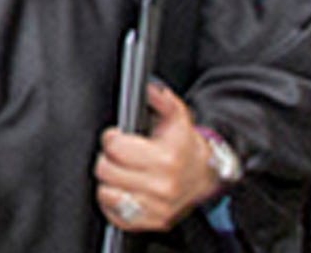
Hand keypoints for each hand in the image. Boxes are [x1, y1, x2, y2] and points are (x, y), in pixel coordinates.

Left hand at [94, 83, 220, 233]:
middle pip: (106, 170)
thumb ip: (162, 100)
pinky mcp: (152, 222)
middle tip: (121, 156)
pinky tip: (124, 190)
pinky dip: (114, 202)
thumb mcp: (176, 117)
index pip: (115, 147)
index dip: (113, 138)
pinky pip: (114, 215)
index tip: (119, 137)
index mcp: (165, 159)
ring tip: (123, 172)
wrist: (205, 175)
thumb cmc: (184, 147)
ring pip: (106, 192)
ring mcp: (157, 208)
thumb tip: (150, 89)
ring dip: (110, 181)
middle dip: (109, 159)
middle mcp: (162, 187)